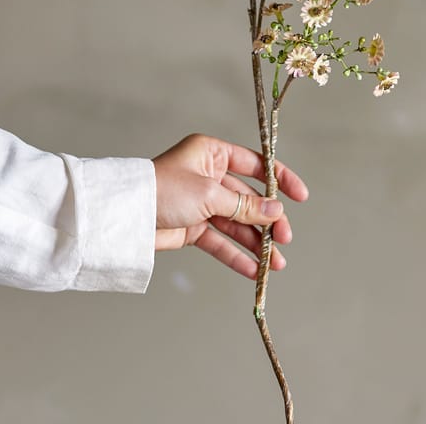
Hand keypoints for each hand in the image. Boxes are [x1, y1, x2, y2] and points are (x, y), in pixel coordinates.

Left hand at [152, 133, 308, 278]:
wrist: (125, 217)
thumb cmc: (163, 190)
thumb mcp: (210, 194)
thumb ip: (245, 205)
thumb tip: (277, 211)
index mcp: (213, 154)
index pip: (256, 164)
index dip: (280, 180)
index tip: (301, 197)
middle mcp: (210, 176)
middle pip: (249, 198)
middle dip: (268, 220)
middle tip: (284, 239)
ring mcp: (202, 203)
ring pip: (237, 223)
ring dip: (255, 243)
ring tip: (275, 264)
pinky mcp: (192, 227)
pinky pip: (221, 241)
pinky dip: (236, 255)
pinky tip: (254, 271)